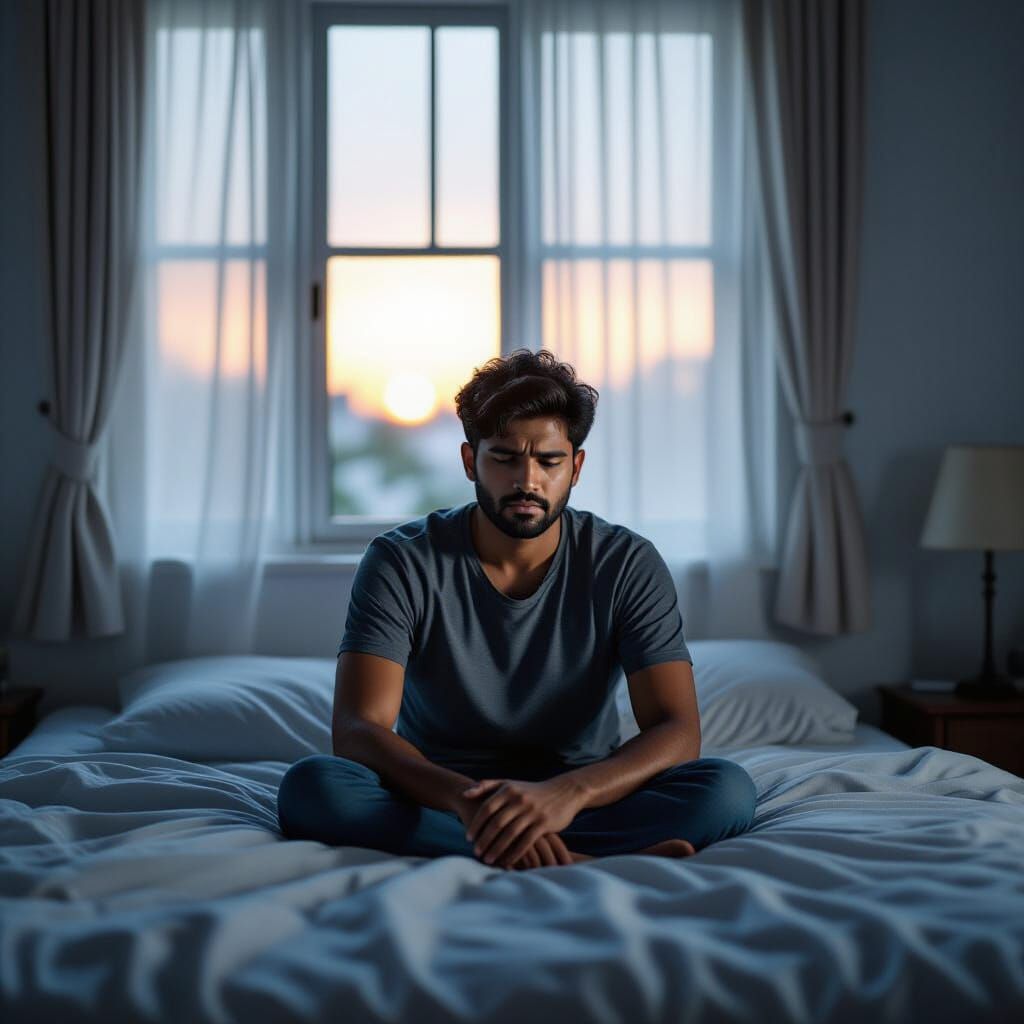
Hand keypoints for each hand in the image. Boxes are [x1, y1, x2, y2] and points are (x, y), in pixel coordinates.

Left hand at [459, 776, 586, 868]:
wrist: (563, 792)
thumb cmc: (530, 791)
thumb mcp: (509, 784)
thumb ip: (486, 786)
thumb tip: (464, 793)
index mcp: (508, 789)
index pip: (487, 808)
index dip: (476, 824)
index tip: (468, 838)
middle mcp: (519, 799)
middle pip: (496, 823)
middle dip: (484, 840)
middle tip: (475, 852)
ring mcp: (532, 811)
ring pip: (510, 834)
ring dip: (497, 849)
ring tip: (487, 860)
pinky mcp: (543, 823)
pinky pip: (525, 842)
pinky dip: (514, 854)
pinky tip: (506, 862)